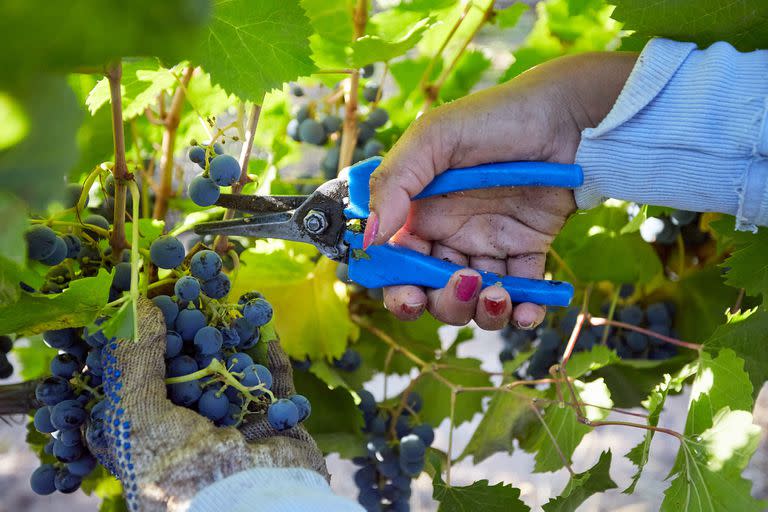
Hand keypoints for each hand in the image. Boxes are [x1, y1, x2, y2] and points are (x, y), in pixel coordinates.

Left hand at [85, 297, 326, 510]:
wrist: (248, 503)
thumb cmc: (177, 470)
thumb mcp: (135, 414)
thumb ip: (136, 359)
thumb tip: (142, 307)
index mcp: (145, 438)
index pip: (135, 382)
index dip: (139, 343)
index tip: (145, 305)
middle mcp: (186, 432)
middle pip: (186, 371)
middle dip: (190, 334)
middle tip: (190, 293)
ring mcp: (231, 428)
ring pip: (230, 372)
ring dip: (233, 338)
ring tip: (230, 301)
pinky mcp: (271, 425)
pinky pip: (272, 382)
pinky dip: (270, 354)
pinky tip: (265, 326)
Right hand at [364, 52, 636, 329]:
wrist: (566, 115)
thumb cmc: (494, 118)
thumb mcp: (433, 138)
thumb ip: (394, 183)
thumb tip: (369, 238)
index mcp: (421, 212)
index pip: (399, 265)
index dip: (399, 289)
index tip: (410, 297)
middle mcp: (451, 233)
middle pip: (435, 291)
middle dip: (443, 303)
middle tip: (464, 285)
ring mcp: (490, 243)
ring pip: (475, 299)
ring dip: (481, 312)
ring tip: (496, 296)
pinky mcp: (528, 249)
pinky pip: (522, 293)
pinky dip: (523, 313)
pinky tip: (525, 311)